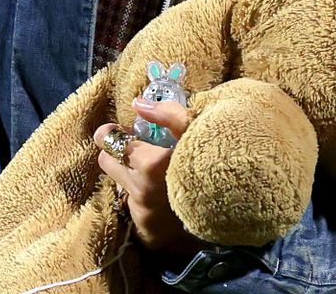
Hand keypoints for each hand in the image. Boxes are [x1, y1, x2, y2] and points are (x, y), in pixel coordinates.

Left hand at [94, 98, 200, 253]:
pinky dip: (140, 194)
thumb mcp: (197, 132)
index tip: (120, 130)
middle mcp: (141, 190)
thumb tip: (137, 103)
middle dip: (116, 151)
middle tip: (135, 146)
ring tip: (150, 170)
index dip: (111, 132)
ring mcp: (142, 213)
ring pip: (118, 183)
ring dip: (129, 174)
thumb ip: (168, 114)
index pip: (111, 142)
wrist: (229, 212)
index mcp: (151, 164)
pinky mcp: (146, 231)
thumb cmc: (212, 164)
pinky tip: (159, 191)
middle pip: (106, 162)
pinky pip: (132, 205)